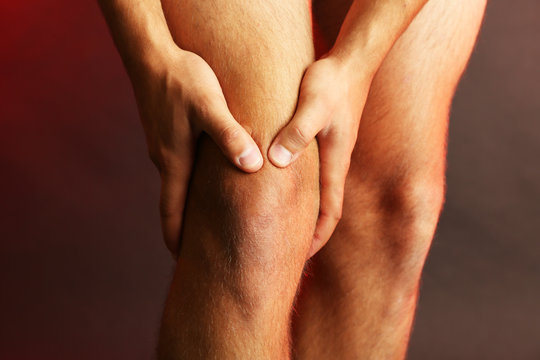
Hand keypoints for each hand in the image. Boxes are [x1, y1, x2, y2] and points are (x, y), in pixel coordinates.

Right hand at [131, 47, 262, 255]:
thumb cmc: (182, 80)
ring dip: (188, 207)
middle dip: (184, 230)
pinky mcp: (168, 134)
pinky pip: (180, 168)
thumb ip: (230, 136)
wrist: (153, 54)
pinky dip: (191, 184)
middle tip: (200, 253)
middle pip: (174, 205)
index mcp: (173, 161)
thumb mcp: (210, 106)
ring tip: (207, 223)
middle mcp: (165, 159)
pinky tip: (207, 182)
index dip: (177, 240)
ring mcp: (164, 147)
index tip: (183, 264)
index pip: (171, 212)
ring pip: (178, 186)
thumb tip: (252, 166)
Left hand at [267, 55, 370, 257]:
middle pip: (324, 209)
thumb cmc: (332, 83)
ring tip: (280, 227)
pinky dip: (299, 189)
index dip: (318, 237)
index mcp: (334, 163)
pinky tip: (281, 187)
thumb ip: (297, 132)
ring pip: (316, 193)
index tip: (301, 257)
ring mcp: (329, 153)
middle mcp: (334, 163)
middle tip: (287, 251)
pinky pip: (311, 174)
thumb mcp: (313, 105)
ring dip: (303, 212)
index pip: (330, 212)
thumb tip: (277, 162)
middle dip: (310, 233)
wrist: (350, 61)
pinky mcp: (323, 140)